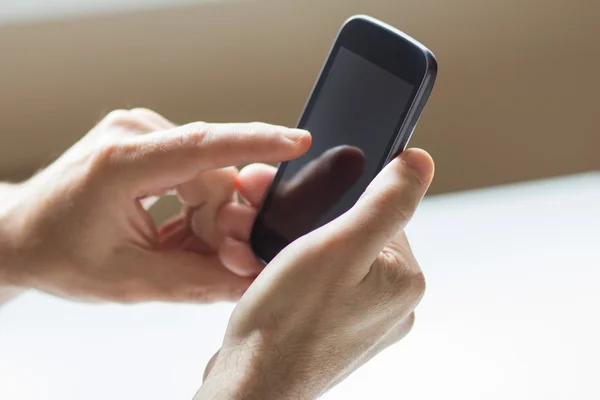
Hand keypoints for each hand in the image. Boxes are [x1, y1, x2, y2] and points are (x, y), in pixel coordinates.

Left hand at [0, 109, 310, 302]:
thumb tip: (252, 277)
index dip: (256, 143)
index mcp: (120, 163)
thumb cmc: (59, 255)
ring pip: (210, 177)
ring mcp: (142, 132)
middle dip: (223, 223)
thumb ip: (196, 280)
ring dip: (208, 219)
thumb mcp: (127, 281)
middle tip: (219, 261)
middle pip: (214, 177)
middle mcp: (134, 133)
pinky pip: (197, 172)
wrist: (20, 234)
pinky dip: (197, 207)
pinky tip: (177, 231)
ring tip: (180, 248)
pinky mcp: (149, 139)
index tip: (298, 142)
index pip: (202, 146)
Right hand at [199, 149, 433, 398]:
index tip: (301, 197)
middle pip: (351, 232)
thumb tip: (420, 162)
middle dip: (308, 222)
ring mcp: (360, 319)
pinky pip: (315, 282)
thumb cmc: (288, 322)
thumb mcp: (339, 247)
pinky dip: (290, 272)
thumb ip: (385, 202)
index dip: (336, 197)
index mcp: (404, 281)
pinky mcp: (332, 329)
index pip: (381, 212)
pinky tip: (270, 277)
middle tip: (271, 226)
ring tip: (265, 258)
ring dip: (293, 246)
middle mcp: (389, 303)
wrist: (250, 386)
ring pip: (327, 256)